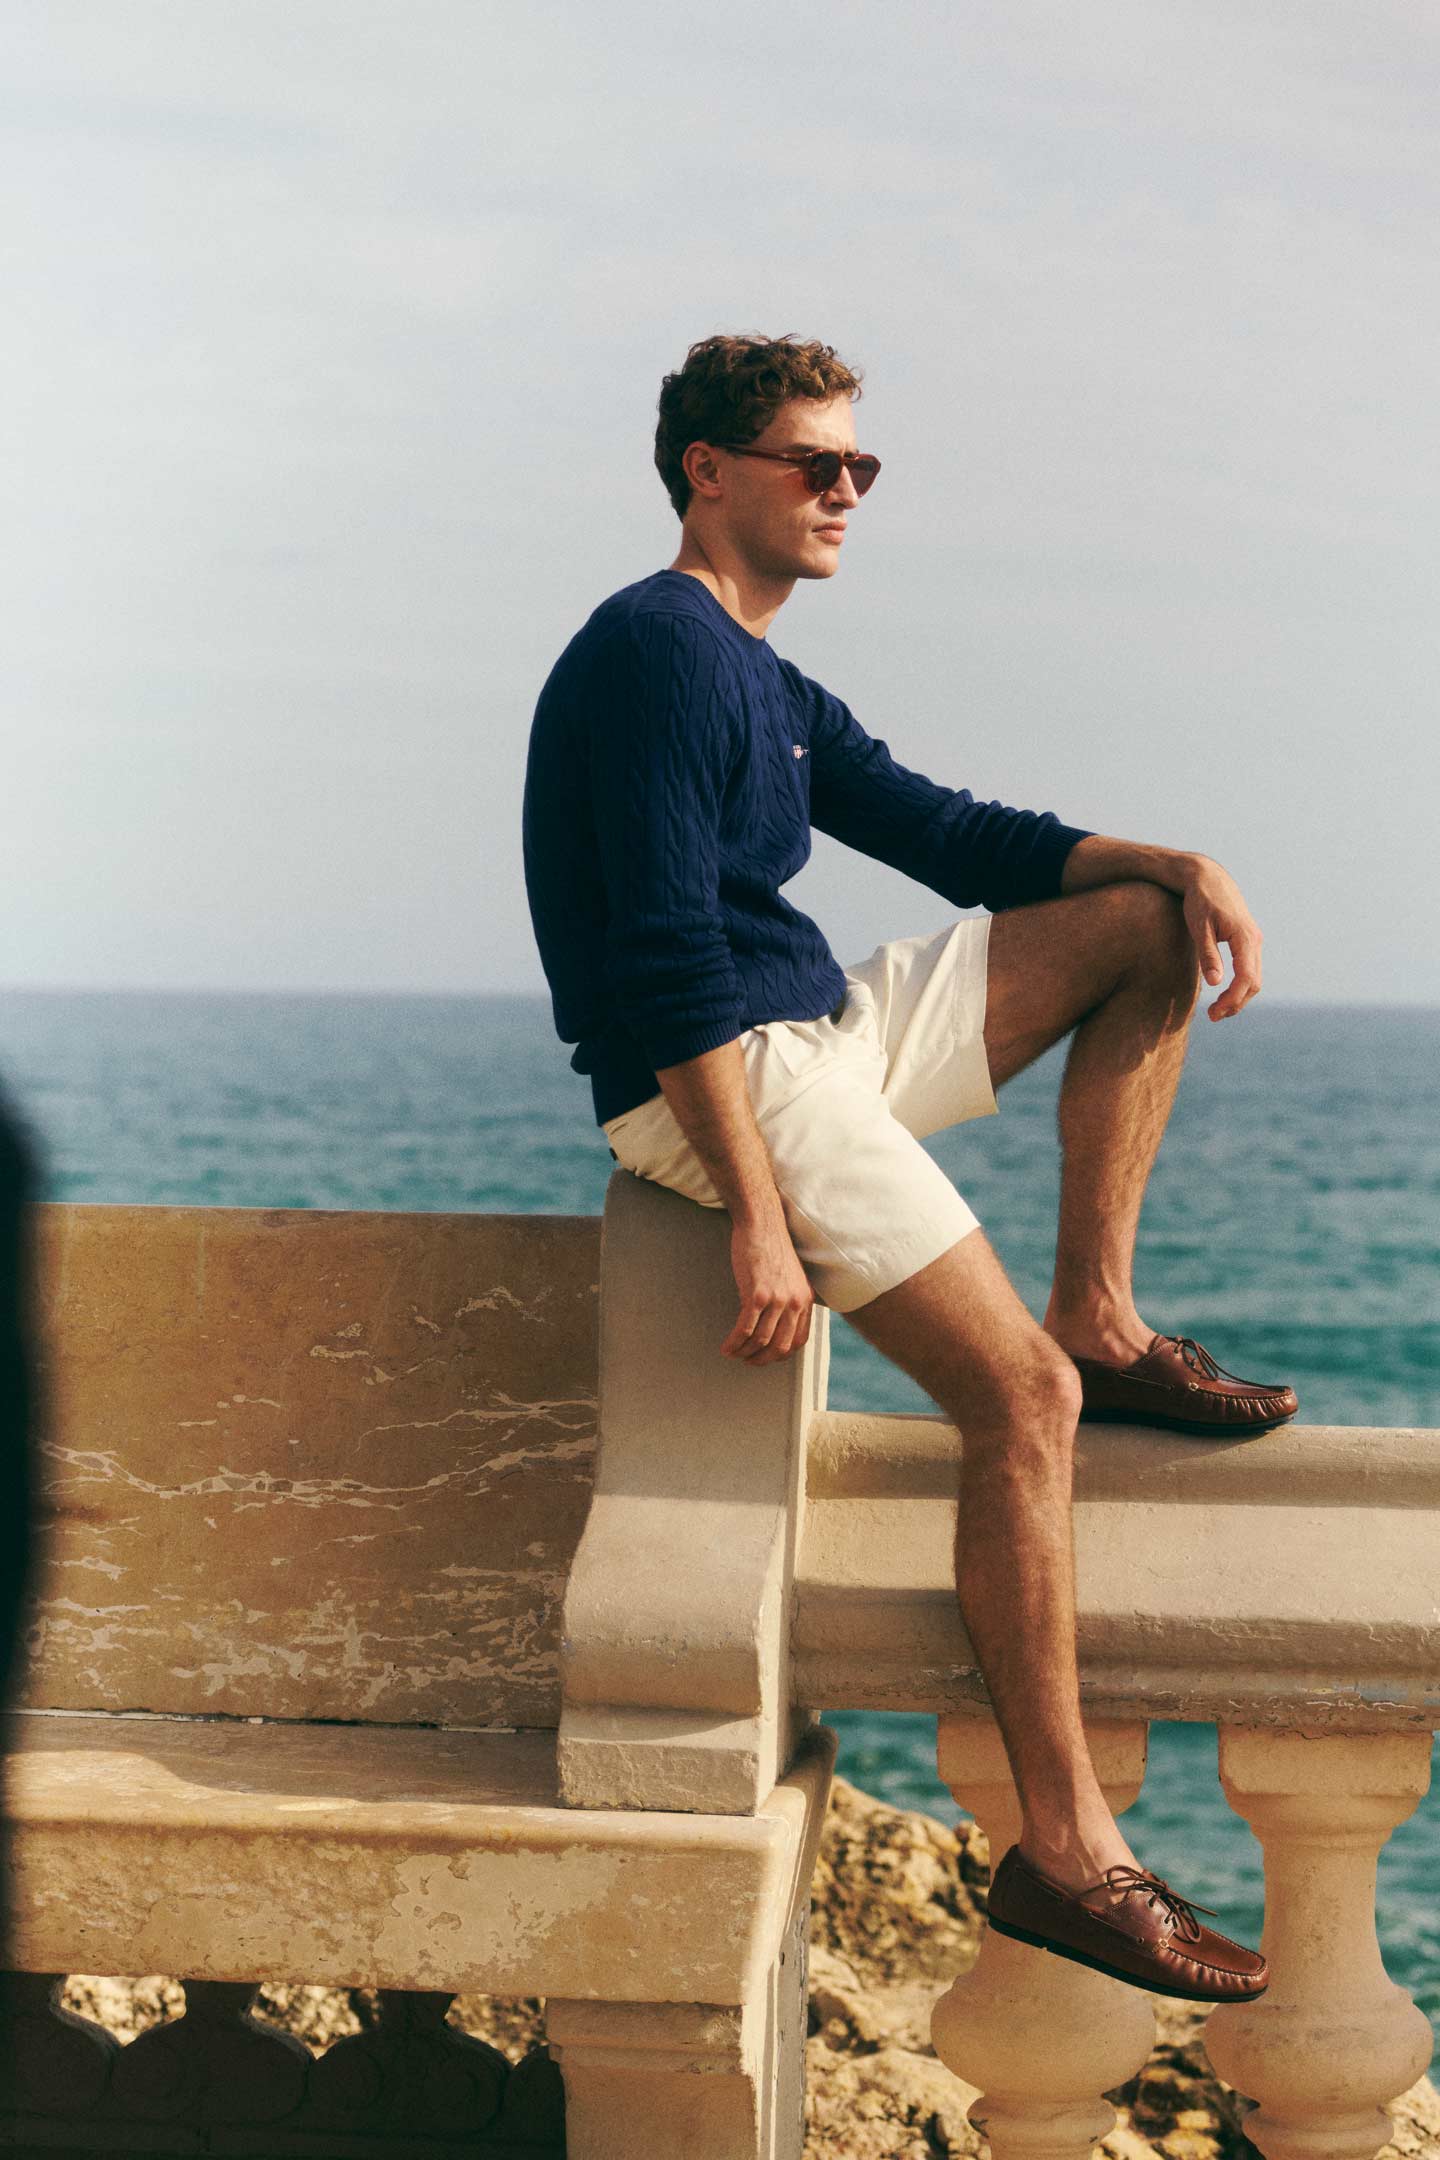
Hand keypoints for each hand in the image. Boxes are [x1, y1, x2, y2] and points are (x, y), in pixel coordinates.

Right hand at [723, 1210, 814, 1363]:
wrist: (762, 1223)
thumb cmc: (771, 1247)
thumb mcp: (790, 1276)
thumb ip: (789, 1299)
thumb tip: (777, 1323)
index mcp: (806, 1300)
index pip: (799, 1340)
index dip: (780, 1354)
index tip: (765, 1356)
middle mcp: (796, 1302)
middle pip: (780, 1346)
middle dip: (762, 1359)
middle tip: (747, 1361)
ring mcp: (778, 1299)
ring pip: (761, 1340)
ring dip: (744, 1353)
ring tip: (732, 1353)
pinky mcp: (758, 1295)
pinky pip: (745, 1328)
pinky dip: (734, 1342)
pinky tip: (726, 1347)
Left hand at [1179, 854, 1262, 1019]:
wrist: (1207, 877)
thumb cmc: (1199, 901)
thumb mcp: (1198, 928)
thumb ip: (1208, 955)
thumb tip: (1215, 983)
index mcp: (1245, 937)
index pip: (1246, 978)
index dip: (1232, 999)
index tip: (1214, 1013)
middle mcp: (1255, 940)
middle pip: (1254, 982)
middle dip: (1236, 1003)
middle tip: (1213, 1016)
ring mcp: (1254, 940)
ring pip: (1254, 977)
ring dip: (1239, 996)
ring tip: (1217, 1009)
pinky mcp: (1248, 941)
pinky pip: (1249, 969)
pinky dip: (1239, 985)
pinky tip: (1223, 992)